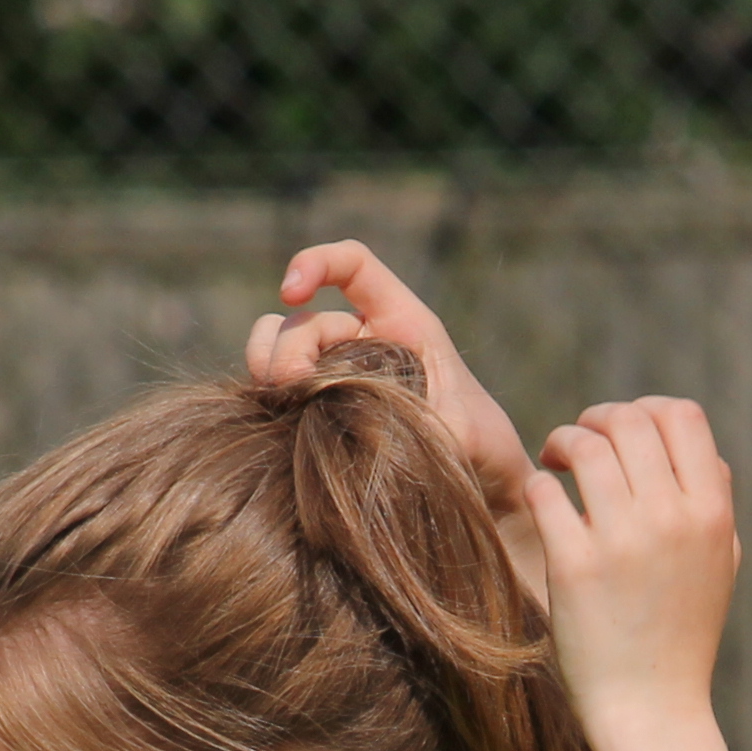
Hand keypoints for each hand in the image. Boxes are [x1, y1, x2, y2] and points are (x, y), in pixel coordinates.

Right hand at [251, 240, 527, 496]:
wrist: (480, 487)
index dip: (317, 263)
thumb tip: (393, 428)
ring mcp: (336, 375)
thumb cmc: (483, 448)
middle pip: (303, 322)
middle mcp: (364, 342)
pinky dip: (268, 402)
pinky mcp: (318, 412)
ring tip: (280, 405)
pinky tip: (277, 427)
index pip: (353, 266)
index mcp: (404, 324)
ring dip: (268, 370)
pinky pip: (276, 393)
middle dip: (287, 349)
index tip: (291, 292)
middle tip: (291, 387)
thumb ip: (440, 424)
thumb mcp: (470, 433)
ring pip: (278, 350)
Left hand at [525, 397, 741, 732]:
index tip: (623, 433)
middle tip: (577, 444)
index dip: (647, 410)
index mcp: (712, 514)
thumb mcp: (719, 565)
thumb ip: (715, 503)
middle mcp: (673, 520)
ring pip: (584, 446)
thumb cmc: (682, 636)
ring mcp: (624, 542)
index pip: (683, 417)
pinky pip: (546, 492)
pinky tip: (543, 504)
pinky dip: (540, 486)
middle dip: (596, 419)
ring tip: (555, 465)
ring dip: (562, 443)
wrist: (652, 710)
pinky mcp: (576, 567)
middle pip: (630, 421)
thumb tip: (699, 449)